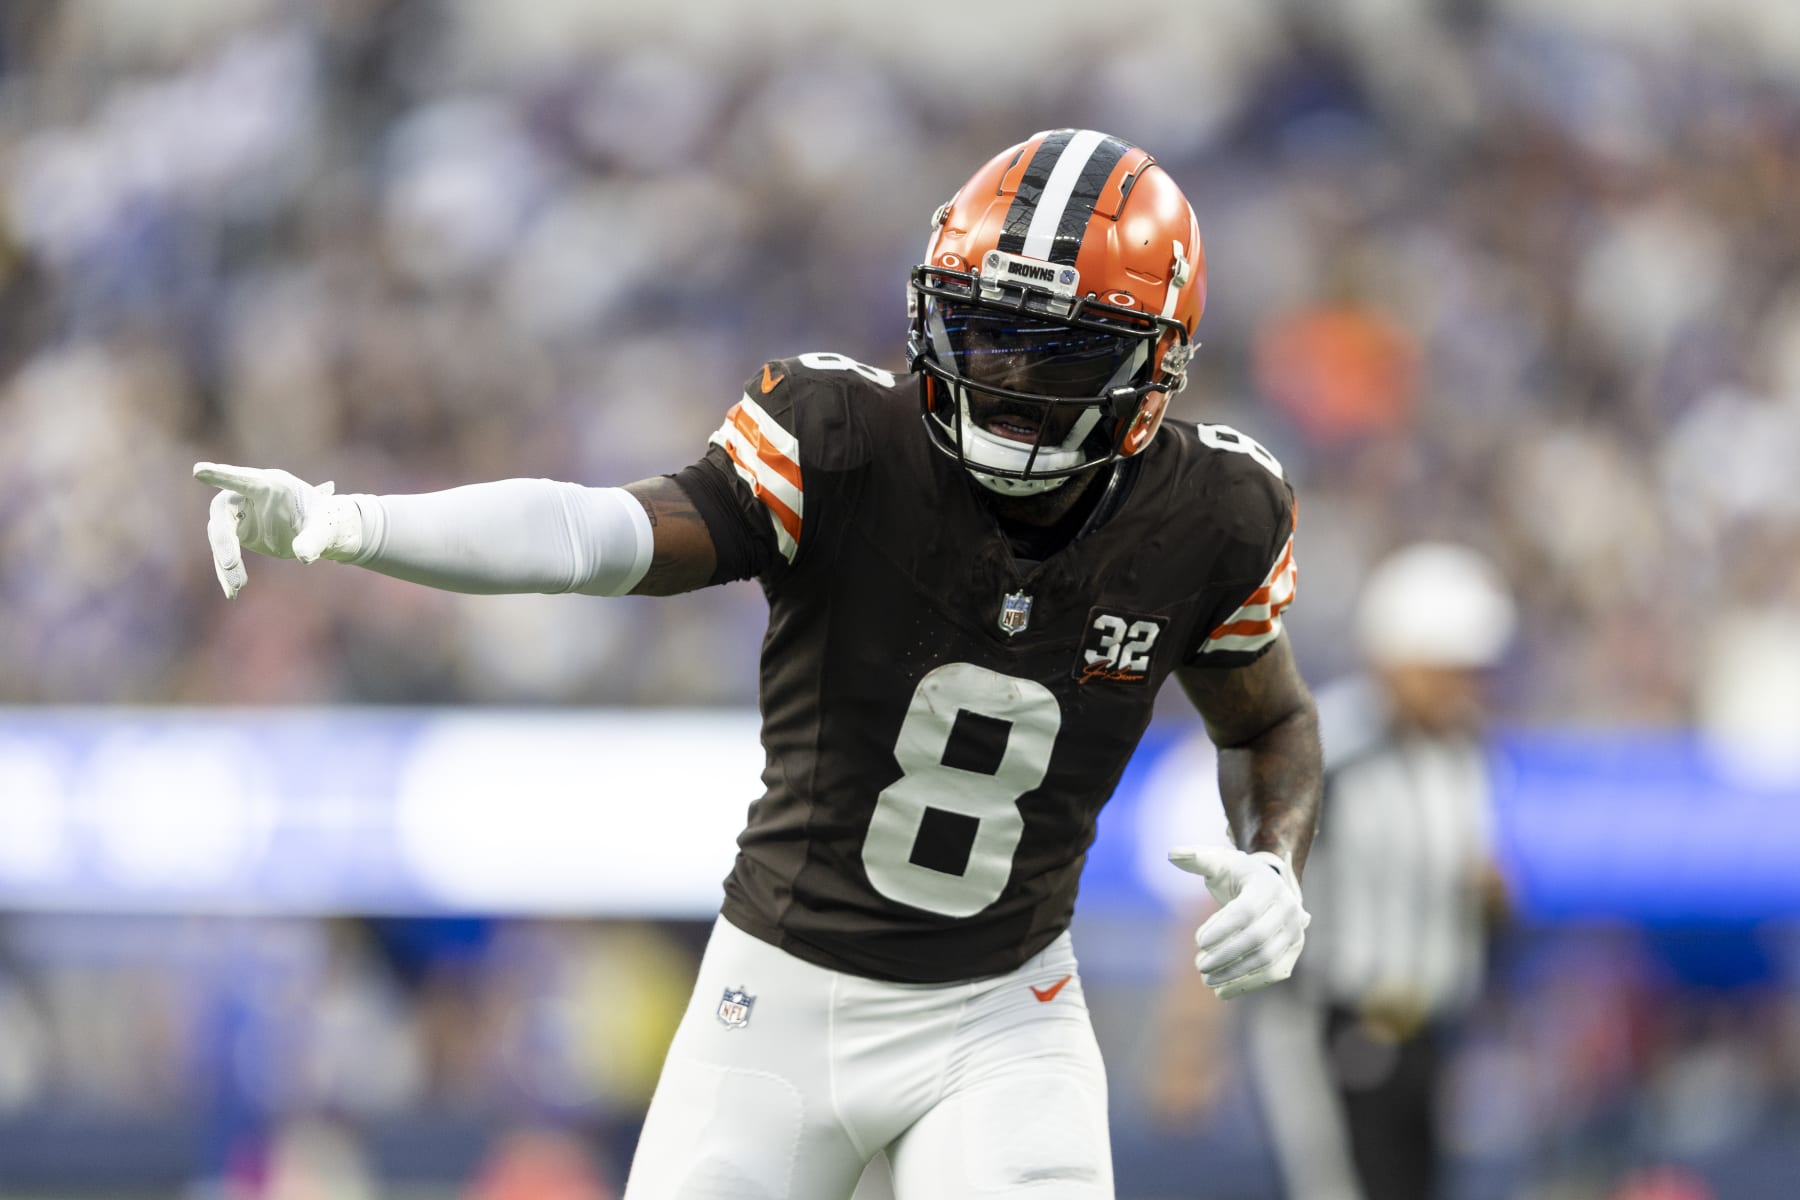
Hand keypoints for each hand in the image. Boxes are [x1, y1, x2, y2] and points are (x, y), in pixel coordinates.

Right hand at [193, 462, 363, 597]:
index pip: (242, 479)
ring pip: (220, 536)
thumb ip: (315, 539)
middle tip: (231, 565)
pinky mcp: (238, 532)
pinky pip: (225, 552)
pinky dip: (227, 573)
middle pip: (223, 513)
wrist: (322, 530)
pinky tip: (233, 593)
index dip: (221, 475)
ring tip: (236, 588)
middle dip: (224, 539)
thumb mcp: (325, 528)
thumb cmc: (326, 520)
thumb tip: (304, 557)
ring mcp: (240, 514)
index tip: (199, 471)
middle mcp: (248, 495)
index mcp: (270, 484)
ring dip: (225, 563)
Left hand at [1167, 845, 1308, 998]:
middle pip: (1257, 938)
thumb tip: (1173, 854)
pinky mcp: (1293, 952)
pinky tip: (1222, 992)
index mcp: (1268, 885)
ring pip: (1267, 960)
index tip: (1197, 941)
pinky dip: (1248, 985)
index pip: (1247, 911)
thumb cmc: (1237, 875)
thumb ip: (1197, 858)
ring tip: (1206, 980)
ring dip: (1235, 974)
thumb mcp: (1219, 862)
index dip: (1222, 928)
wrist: (1267, 887)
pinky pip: (1274, 973)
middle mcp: (1288, 909)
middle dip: (1226, 955)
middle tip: (1198, 965)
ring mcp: (1295, 932)